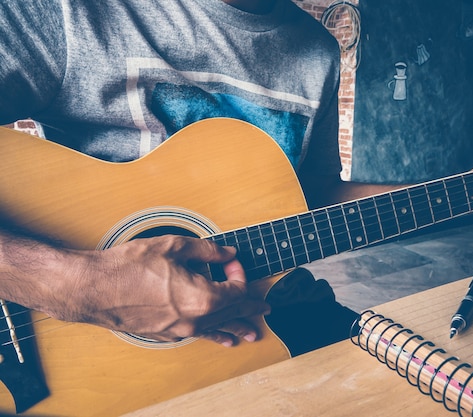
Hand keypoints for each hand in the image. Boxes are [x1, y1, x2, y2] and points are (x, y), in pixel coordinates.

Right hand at [59, 235, 268, 345]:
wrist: (93, 289)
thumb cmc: (128, 267)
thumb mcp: (173, 246)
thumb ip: (207, 250)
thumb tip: (228, 253)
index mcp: (203, 297)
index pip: (236, 290)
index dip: (240, 275)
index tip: (232, 263)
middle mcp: (195, 319)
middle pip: (232, 314)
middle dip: (250, 308)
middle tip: (265, 308)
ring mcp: (180, 329)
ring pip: (217, 329)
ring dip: (237, 327)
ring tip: (252, 333)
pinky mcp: (166, 333)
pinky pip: (199, 334)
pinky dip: (214, 335)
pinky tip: (221, 339)